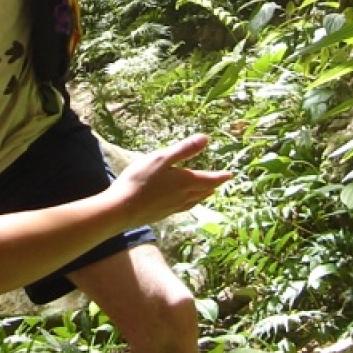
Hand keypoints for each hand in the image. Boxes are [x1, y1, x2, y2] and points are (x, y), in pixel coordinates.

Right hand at [106, 134, 230, 225]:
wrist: (122, 209)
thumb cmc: (140, 180)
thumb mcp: (162, 158)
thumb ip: (184, 149)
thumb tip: (206, 138)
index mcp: (185, 182)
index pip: (208, 179)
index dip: (220, 176)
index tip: (230, 175)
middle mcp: (182, 196)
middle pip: (203, 191)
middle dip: (213, 185)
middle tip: (220, 181)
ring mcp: (172, 207)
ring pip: (194, 200)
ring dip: (203, 195)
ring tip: (207, 192)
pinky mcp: (162, 214)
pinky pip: (183, 207)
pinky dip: (190, 202)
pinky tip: (183, 203)